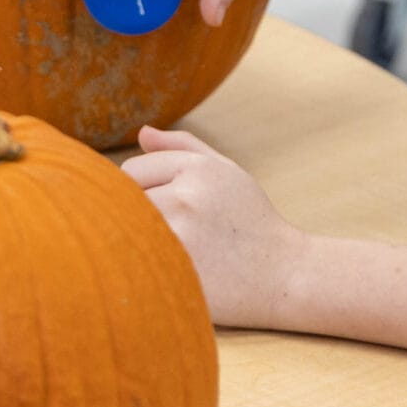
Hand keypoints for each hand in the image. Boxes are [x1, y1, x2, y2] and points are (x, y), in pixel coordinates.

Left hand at [123, 126, 306, 326]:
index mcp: (198, 169)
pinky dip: (138, 265)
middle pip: (121, 201)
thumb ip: (183, 146)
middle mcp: (185, 198)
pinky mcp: (172, 273)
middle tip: (166, 230)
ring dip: (134, 241)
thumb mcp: (227, 172)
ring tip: (165, 250)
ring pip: (122, 232)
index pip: (131, 171)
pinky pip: (130, 262)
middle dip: (135, 215)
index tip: (167, 208)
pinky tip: (165, 270)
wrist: (284, 274)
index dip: (142, 190)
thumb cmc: (251, 221)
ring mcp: (178, 237)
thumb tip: (141, 132)